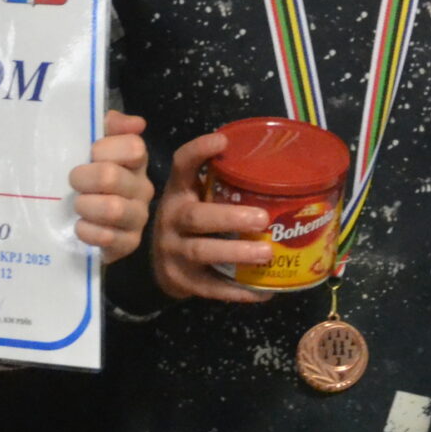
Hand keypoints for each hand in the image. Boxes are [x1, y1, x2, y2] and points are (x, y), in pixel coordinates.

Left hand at [70, 110, 153, 263]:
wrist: (83, 221)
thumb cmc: (88, 177)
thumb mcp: (94, 145)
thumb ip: (110, 126)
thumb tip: (136, 122)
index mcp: (135, 162)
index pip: (133, 147)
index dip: (105, 149)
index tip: (90, 154)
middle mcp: (142, 188)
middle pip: (111, 177)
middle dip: (83, 178)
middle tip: (73, 182)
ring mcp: (137, 217)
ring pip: (113, 208)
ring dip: (85, 205)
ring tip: (77, 205)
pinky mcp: (129, 243)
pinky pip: (108, 238)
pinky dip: (87, 231)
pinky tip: (79, 227)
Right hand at [149, 131, 273, 303]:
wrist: (156, 266)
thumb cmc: (187, 223)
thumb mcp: (192, 198)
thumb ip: (218, 184)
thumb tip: (274, 168)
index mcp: (178, 193)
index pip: (181, 165)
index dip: (199, 151)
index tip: (223, 140)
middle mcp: (171, 219)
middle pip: (196, 217)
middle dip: (229, 217)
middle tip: (262, 218)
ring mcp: (173, 251)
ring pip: (202, 251)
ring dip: (236, 252)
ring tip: (266, 253)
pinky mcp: (181, 281)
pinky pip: (210, 287)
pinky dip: (237, 290)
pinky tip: (262, 291)